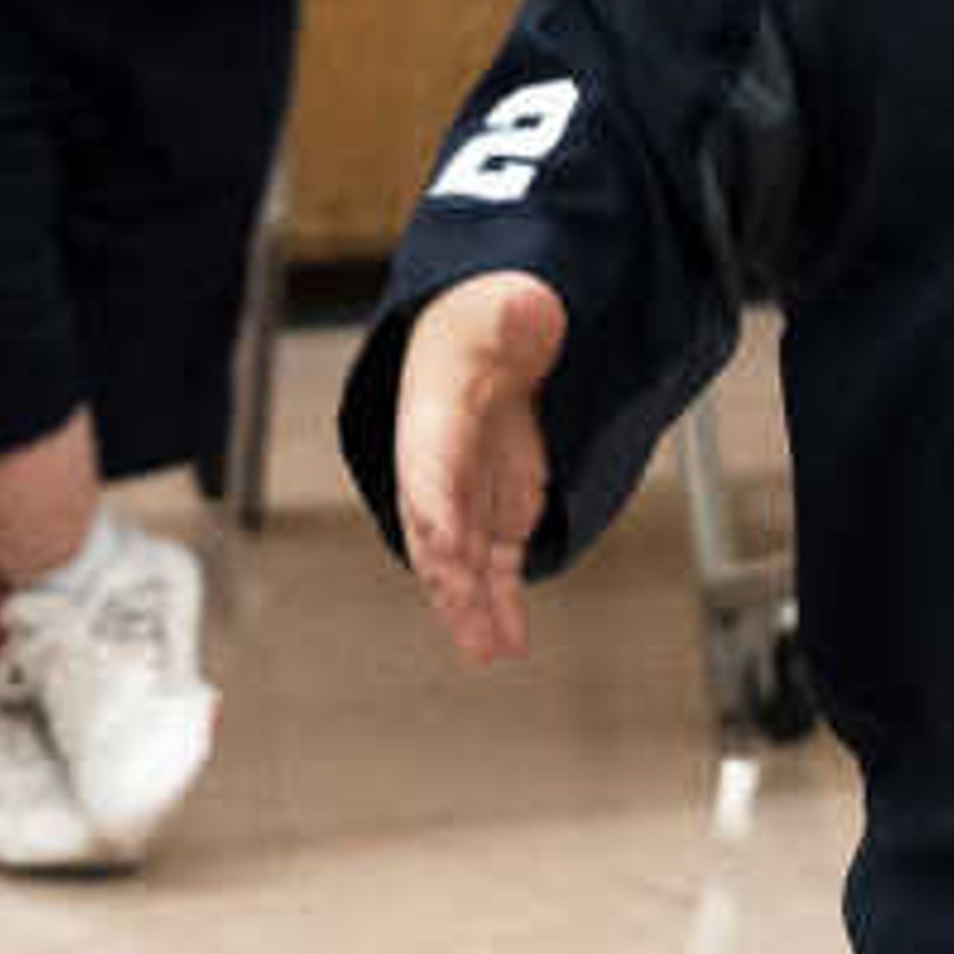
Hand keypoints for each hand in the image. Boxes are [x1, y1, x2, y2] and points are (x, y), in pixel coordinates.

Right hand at [392, 270, 570, 661]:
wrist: (487, 347)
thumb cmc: (483, 327)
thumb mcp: (502, 309)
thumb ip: (513, 313)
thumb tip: (527, 305)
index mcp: (430, 418)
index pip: (426, 465)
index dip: (433, 501)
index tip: (442, 534)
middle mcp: (439, 470)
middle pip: (435, 530)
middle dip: (447, 574)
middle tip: (465, 610)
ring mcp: (468, 499)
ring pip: (460, 565)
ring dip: (471, 608)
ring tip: (488, 648)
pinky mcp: (497, 516)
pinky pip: (493, 570)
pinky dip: (499, 606)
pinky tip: (508, 641)